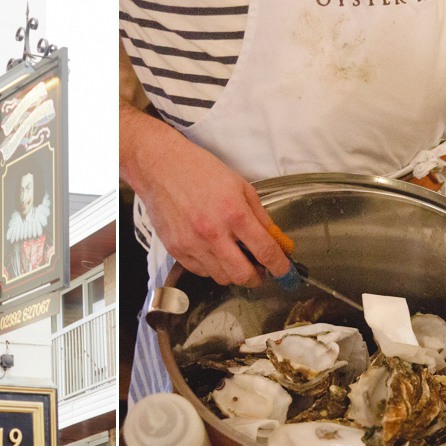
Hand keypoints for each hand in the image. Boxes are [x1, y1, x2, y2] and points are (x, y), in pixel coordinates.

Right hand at [120, 102, 290, 286]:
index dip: (280, 267)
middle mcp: (213, 233)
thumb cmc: (200, 171)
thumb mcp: (240, 186)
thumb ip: (260, 217)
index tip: (285, 272)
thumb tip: (278, 241)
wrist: (160, 167)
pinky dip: (212, 267)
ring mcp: (192, 244)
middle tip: (260, 271)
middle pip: (243, 275)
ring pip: (221, 277)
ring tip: (234, 258)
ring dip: (233, 272)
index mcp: (234, 213)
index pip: (265, 251)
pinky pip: (200, 271)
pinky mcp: (176, 250)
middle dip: (257, 278)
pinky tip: (213, 253)